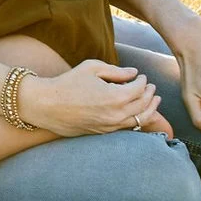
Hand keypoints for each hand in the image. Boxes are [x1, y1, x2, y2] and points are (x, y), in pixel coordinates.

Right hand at [17, 59, 163, 136]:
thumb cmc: (67, 83)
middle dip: (150, 94)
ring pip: (139, 120)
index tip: (141, 75)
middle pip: (143, 105)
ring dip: (150, 109)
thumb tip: (133, 73)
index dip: (143, 80)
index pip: (139, 88)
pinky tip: (139, 113)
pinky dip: (137, 120)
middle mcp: (116, 115)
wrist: (46, 105)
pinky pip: (127, 128)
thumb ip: (116, 71)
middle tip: (151, 87)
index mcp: (115, 97)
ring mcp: (110, 126)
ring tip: (154, 101)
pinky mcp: (103, 133)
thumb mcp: (92, 68)